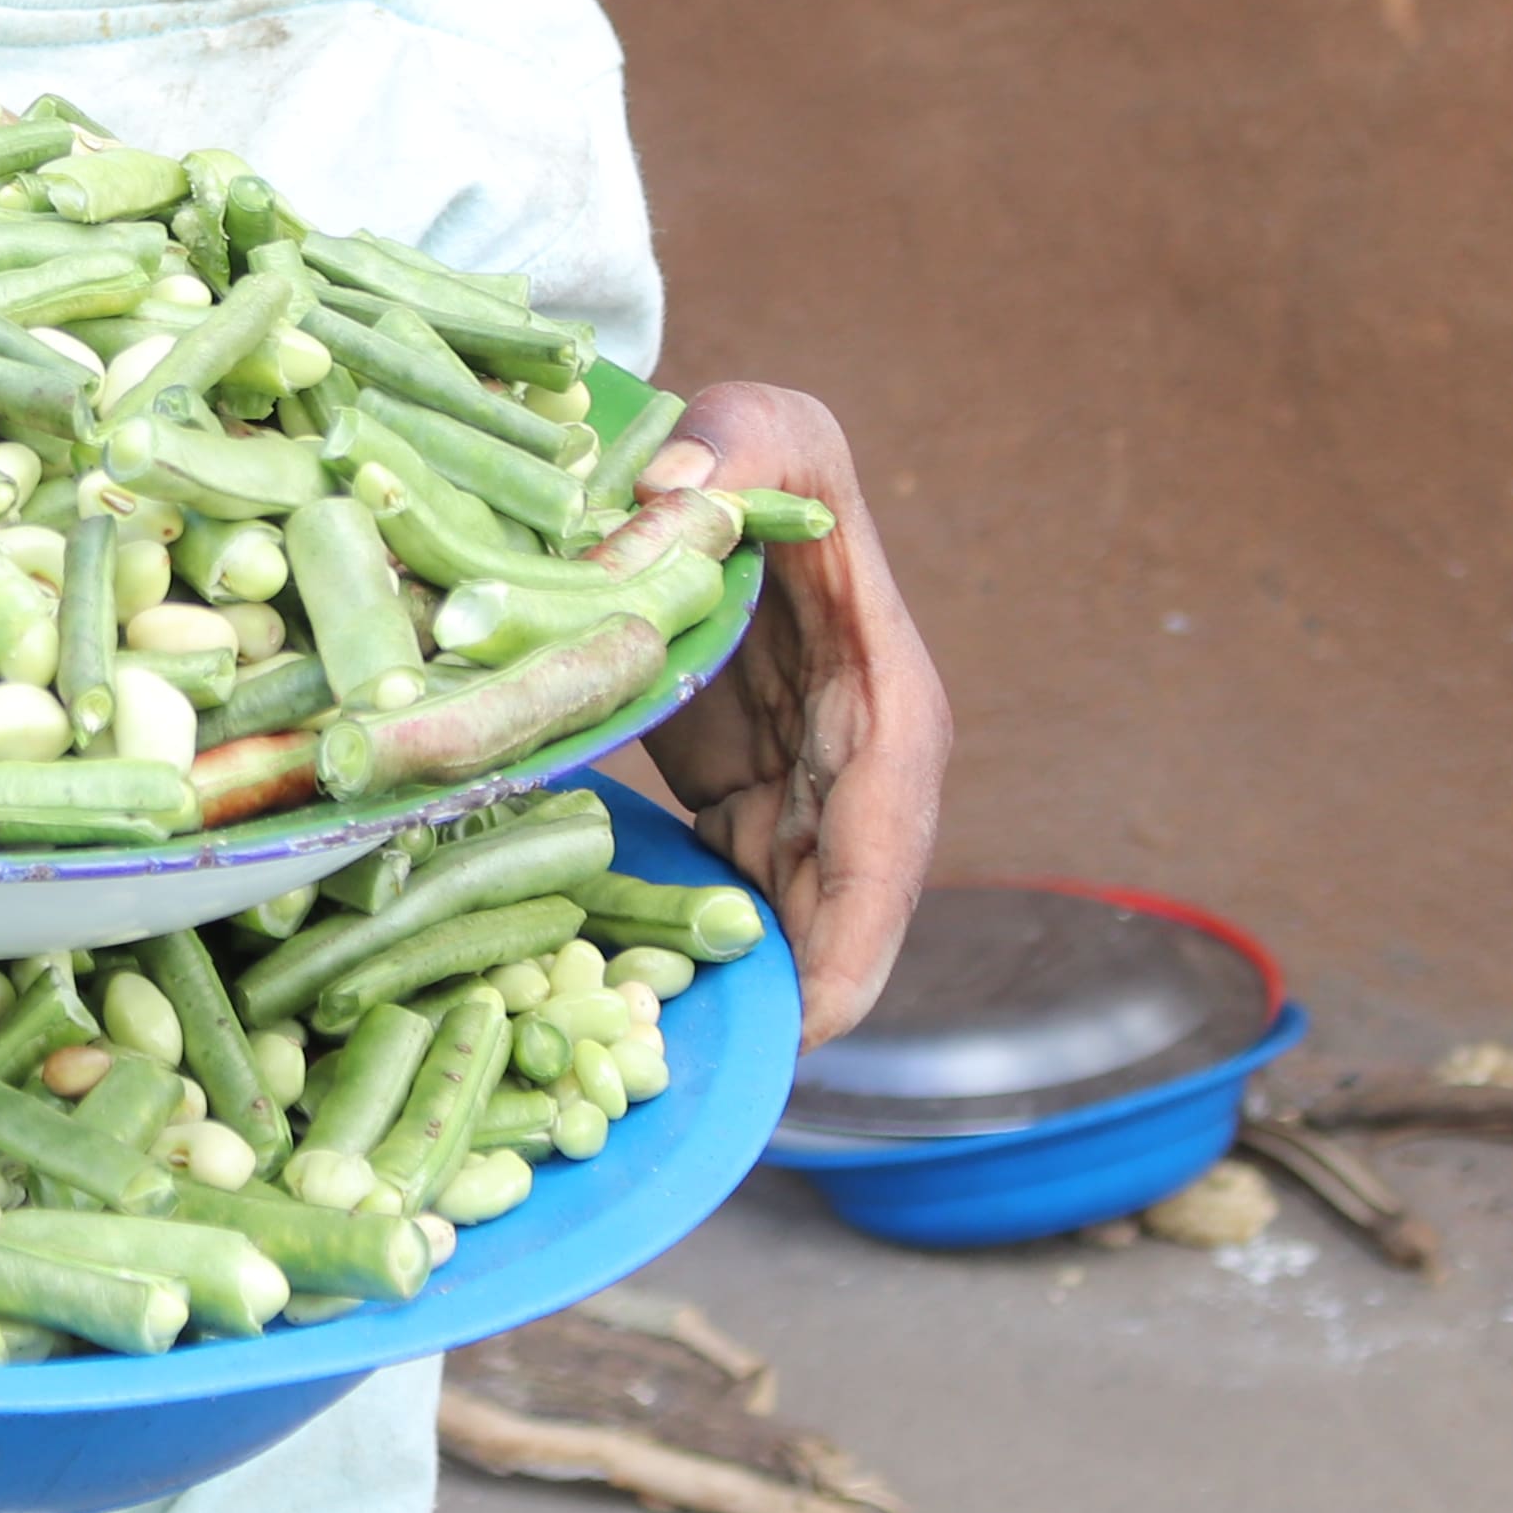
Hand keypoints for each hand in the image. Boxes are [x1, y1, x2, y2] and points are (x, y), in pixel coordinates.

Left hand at [633, 381, 950, 1039]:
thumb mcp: (763, 431)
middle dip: (786, 1001)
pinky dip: (681, 948)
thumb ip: (731, 455)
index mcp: (889, 698)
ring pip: (779, 920)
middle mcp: (857, 766)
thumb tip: (673, 506)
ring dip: (731, 995)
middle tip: (707, 1080)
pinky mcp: (736, 799)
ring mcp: (798, 792)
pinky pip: (723, 893)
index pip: (890, 836)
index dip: (859, 932)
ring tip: (656, 1070)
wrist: (709, 467)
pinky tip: (622, 1004)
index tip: (815, 1022)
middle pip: (837, 912)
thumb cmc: (756, 448)